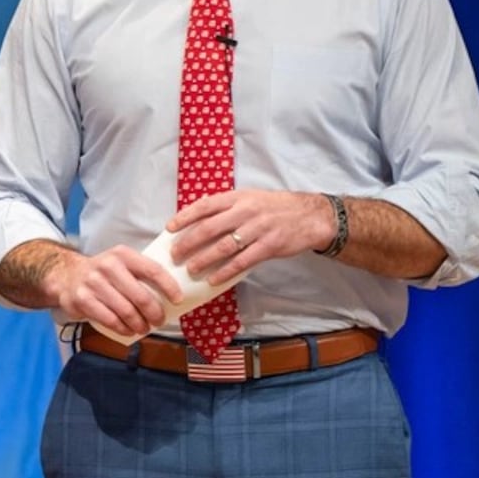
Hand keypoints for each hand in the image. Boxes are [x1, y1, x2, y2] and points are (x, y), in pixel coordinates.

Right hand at [37, 244, 184, 340]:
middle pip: (140, 295)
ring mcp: (93, 282)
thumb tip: (170, 296)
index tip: (178, 300)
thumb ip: (140, 274)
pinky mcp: (82, 299)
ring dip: (139, 324)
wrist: (65, 275)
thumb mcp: (120, 263)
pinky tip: (128, 330)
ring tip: (144, 328)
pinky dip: (122, 328)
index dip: (169, 286)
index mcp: (122, 254)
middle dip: (154, 313)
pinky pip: (109, 319)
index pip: (152, 269)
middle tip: (159, 321)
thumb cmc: (103, 273)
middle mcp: (107, 265)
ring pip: (126, 310)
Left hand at [165, 190, 333, 284]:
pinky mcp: (269, 246)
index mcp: (238, 197)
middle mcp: (245, 211)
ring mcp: (258, 229)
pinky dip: (225, 272)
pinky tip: (213, 279)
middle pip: (210, 228)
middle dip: (189, 242)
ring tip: (190, 269)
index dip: (185, 217)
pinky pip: (242, 261)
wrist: (309, 215)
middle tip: (175, 255)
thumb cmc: (274, 207)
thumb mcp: (250, 198)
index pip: (205, 206)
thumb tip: (198, 219)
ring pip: (223, 246)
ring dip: (204, 259)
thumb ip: (227, 207)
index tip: (169, 228)